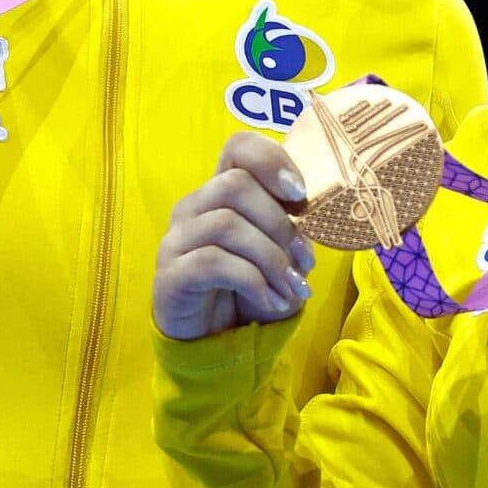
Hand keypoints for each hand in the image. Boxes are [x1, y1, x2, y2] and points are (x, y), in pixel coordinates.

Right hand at [155, 133, 318, 340]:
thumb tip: (317, 216)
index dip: (272, 160)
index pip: (238, 146)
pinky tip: (272, 301)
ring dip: (271, 258)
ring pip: (227, 223)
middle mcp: (194, 206)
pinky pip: (213, 262)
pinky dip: (254, 282)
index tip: (300, 195)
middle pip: (236, 185)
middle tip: (304, 262)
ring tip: (291, 289)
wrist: (214, 341)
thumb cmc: (250, 288)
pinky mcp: (169, 274)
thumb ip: (294, 227)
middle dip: (280, 225)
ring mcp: (176, 238)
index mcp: (223, 191)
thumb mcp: (281, 254)